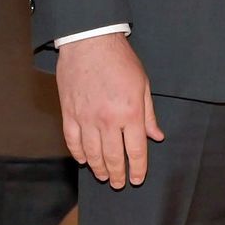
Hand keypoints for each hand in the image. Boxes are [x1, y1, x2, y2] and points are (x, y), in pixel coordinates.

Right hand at [55, 34, 164, 187]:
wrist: (90, 41)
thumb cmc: (120, 60)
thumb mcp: (143, 84)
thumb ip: (149, 114)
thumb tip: (156, 136)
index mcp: (130, 112)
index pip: (135, 150)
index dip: (137, 168)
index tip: (137, 179)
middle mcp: (108, 119)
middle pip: (113, 157)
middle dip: (117, 173)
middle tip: (119, 183)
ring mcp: (86, 118)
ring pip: (92, 153)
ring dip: (98, 168)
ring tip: (104, 176)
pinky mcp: (69, 113)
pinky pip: (73, 141)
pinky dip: (78, 154)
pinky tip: (84, 161)